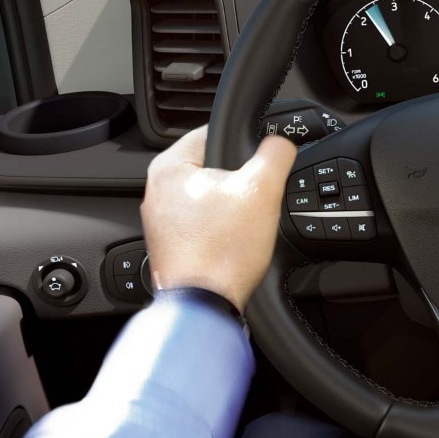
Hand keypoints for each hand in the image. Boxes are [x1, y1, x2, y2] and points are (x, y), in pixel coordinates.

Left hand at [140, 126, 296, 312]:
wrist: (205, 305)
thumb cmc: (222, 251)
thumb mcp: (263, 188)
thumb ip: (275, 154)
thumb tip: (281, 143)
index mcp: (168, 168)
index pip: (212, 133)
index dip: (244, 145)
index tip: (260, 162)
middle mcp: (157, 192)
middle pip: (214, 168)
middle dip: (240, 182)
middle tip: (254, 199)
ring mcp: (162, 221)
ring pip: (212, 197)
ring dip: (233, 207)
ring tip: (244, 225)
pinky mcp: (173, 244)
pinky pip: (205, 223)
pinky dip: (222, 229)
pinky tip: (234, 242)